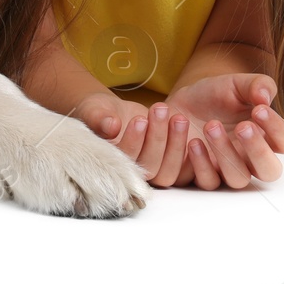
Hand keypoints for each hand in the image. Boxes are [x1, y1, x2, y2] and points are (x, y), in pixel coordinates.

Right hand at [73, 92, 192, 187]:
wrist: (113, 112)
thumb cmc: (99, 112)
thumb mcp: (94, 110)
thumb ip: (98, 118)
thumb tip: (111, 125)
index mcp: (110, 164)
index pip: (125, 161)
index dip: (134, 141)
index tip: (140, 119)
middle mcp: (131, 174)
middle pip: (149, 167)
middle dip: (156, 138)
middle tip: (160, 110)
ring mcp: (152, 172)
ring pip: (167, 171)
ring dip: (175, 144)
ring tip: (178, 117)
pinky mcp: (168, 167)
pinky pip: (184, 171)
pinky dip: (190, 154)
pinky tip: (190, 129)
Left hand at [163, 73, 283, 189]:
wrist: (180, 104)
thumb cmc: (214, 96)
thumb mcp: (235, 84)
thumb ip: (256, 85)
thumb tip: (264, 97)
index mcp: (265, 135)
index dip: (278, 129)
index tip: (259, 109)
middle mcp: (250, 158)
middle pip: (270, 171)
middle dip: (258, 150)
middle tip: (243, 126)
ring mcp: (227, 170)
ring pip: (238, 179)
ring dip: (226, 154)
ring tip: (210, 125)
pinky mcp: (201, 176)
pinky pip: (207, 182)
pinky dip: (199, 162)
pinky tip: (192, 141)